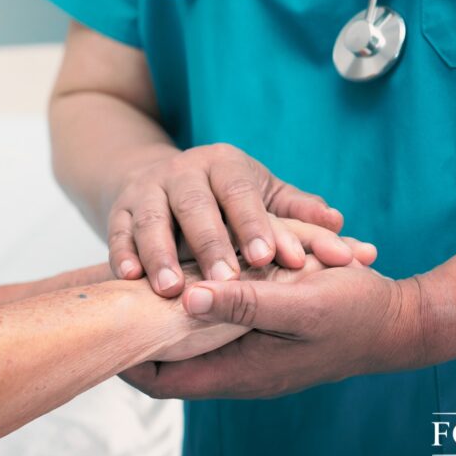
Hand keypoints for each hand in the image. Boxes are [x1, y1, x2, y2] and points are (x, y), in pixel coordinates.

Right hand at [108, 143, 345, 296]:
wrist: (164, 181)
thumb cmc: (227, 197)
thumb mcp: (263, 196)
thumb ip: (297, 211)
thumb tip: (338, 223)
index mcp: (224, 164)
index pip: (240, 191)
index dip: (254, 223)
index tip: (270, 258)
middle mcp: (183, 171)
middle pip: (195, 205)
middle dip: (210, 244)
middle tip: (227, 282)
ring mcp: (147, 189)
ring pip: (151, 219)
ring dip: (159, 254)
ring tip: (173, 290)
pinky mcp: (118, 210)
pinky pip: (117, 232)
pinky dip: (122, 255)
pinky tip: (130, 281)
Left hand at [121, 265, 426, 398]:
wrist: (399, 322)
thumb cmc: (355, 313)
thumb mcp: (300, 302)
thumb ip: (244, 302)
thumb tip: (186, 297)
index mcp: (240, 371)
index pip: (161, 380)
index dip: (125, 357)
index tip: (99, 321)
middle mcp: (237, 370)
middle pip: (168, 362)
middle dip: (139, 331)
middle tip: (112, 292)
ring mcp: (248, 354)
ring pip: (189, 340)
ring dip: (168, 313)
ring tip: (139, 277)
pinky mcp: (260, 336)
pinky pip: (214, 325)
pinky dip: (197, 302)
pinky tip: (187, 268)